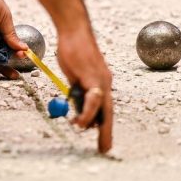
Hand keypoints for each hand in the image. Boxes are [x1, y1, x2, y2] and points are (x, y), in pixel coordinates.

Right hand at [56, 28, 113, 152]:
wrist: (74, 31)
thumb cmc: (73, 50)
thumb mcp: (75, 76)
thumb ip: (78, 91)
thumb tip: (77, 107)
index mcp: (102, 83)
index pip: (105, 109)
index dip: (103, 125)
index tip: (102, 140)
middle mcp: (105, 84)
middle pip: (108, 113)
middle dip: (106, 133)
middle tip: (105, 150)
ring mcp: (101, 81)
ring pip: (101, 109)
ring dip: (94, 125)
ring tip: (82, 133)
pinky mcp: (93, 77)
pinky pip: (92, 100)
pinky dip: (86, 113)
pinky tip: (79, 121)